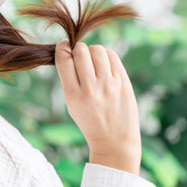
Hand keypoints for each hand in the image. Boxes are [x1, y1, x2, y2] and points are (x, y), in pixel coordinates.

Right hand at [54, 40, 141, 175]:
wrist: (115, 141)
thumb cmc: (90, 121)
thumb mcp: (72, 104)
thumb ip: (69, 79)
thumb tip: (69, 51)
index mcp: (73, 95)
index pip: (64, 59)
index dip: (62, 47)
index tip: (64, 45)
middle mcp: (90, 88)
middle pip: (80, 51)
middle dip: (78, 48)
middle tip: (79, 54)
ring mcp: (109, 85)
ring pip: (97, 50)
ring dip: (92, 51)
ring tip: (93, 60)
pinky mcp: (124, 82)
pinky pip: (112, 56)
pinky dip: (106, 55)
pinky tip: (104, 63)